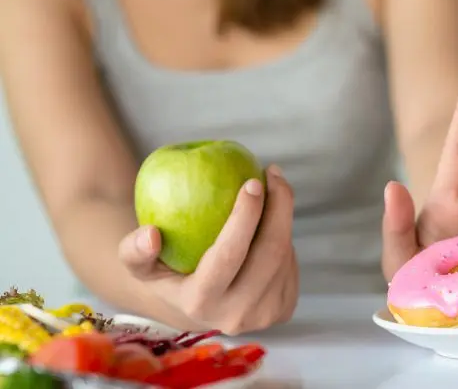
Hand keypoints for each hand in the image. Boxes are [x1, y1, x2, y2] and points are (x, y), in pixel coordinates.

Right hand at [118, 166, 298, 334]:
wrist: (197, 308)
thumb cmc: (168, 274)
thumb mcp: (141, 266)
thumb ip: (133, 251)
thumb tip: (150, 234)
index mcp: (199, 303)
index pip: (228, 256)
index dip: (245, 217)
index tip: (252, 182)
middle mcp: (235, 315)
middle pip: (270, 253)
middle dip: (280, 207)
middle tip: (273, 175)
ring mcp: (264, 316)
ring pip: (285, 256)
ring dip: (283, 218)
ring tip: (274, 190)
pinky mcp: (283, 310)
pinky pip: (291, 264)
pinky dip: (285, 236)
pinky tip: (274, 219)